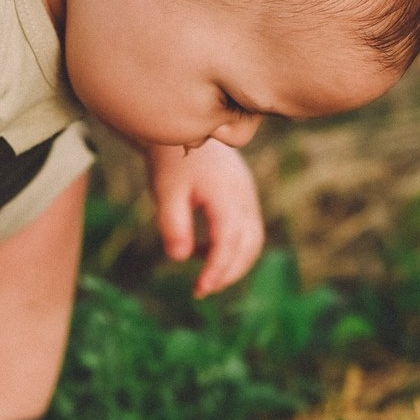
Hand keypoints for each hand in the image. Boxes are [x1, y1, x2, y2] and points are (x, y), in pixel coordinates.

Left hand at [144, 140, 263, 296]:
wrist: (183, 130)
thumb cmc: (172, 161)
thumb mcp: (166, 193)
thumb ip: (173, 225)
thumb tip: (180, 259)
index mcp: (227, 196)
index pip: (229, 243)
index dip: (217, 271)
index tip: (200, 290)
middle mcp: (244, 198)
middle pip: (249, 247)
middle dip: (228, 273)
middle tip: (201, 290)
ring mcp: (248, 197)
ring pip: (252, 241)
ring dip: (233, 263)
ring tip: (204, 276)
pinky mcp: (244, 197)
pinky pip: (247, 230)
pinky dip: (232, 248)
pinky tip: (203, 251)